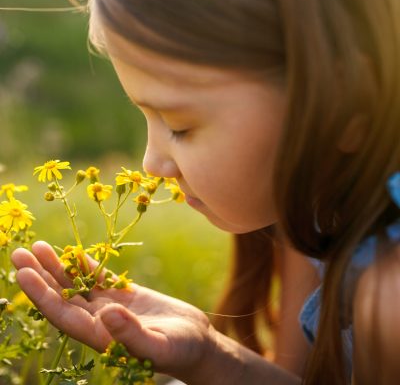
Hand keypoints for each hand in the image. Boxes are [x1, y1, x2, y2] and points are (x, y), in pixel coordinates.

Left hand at [11, 241, 215, 379]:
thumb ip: (132, 334)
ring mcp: (110, 306)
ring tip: (38, 247)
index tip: (24, 273)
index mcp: (100, 336)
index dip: (41, 294)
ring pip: (78, 284)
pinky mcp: (124, 294)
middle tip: (19, 253)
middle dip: (40, 276)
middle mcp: (98, 321)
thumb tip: (106, 315)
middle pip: (62, 296)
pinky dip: (85, 265)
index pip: (62, 314)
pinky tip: (72, 252)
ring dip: (57, 267)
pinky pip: (99, 277)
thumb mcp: (160, 345)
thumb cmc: (180, 350)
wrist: (194, 342)